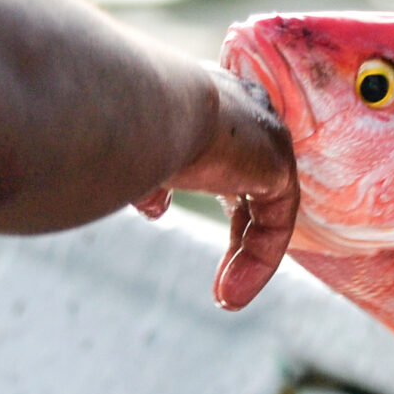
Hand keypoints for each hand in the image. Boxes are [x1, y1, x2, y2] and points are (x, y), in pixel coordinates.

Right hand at [134, 68, 298, 310]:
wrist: (140, 105)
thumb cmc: (118, 121)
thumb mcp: (129, 151)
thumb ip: (148, 176)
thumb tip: (156, 208)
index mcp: (204, 96)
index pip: (217, 142)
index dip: (202, 184)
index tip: (164, 211)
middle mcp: (241, 108)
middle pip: (251, 178)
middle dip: (238, 231)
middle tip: (221, 277)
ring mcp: (263, 135)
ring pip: (266, 208)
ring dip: (246, 257)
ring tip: (224, 297)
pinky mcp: (276, 165)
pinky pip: (276, 224)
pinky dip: (256, 261)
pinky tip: (228, 294)